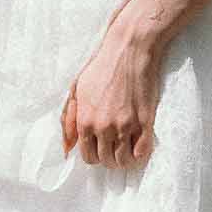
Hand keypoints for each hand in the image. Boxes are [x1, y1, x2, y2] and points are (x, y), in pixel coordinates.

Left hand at [61, 8, 165, 168]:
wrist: (128, 50)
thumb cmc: (101, 68)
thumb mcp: (76, 90)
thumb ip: (69, 120)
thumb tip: (67, 148)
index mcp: (85, 121)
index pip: (88, 157)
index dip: (95, 155)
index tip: (101, 148)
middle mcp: (103, 127)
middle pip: (106, 161)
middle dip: (109, 158)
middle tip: (115, 147)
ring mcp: (125, 126)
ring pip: (124, 161)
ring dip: (125, 159)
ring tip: (127, 148)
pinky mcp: (145, 122)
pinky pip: (142, 152)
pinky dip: (140, 153)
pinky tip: (139, 144)